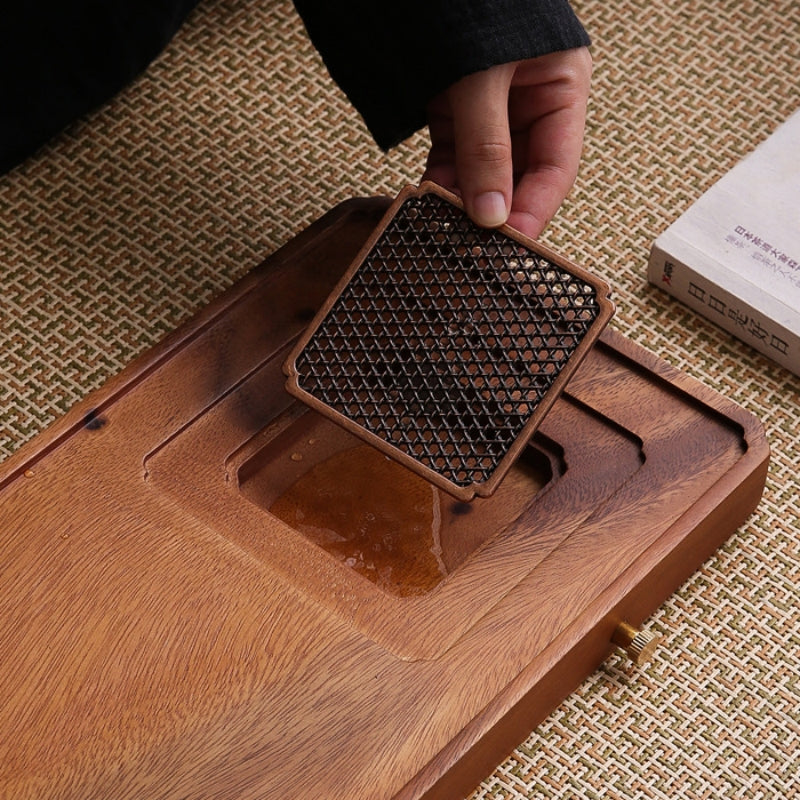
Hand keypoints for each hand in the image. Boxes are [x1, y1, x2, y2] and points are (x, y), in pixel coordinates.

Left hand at [423, 48, 591, 238]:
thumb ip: (486, 145)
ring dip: (462, 202)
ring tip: (445, 227)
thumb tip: (490, 214)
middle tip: (474, 244)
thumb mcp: (483, 77)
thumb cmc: (473, 9)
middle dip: (494, 211)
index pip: (555, 168)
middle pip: (518, 177)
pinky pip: (450, 159)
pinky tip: (428, 203)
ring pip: (480, 173)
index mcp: (560, 89)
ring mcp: (490, 111)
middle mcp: (529, 104)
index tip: (512, 244)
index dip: (534, 210)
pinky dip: (439, 182)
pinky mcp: (453, 112)